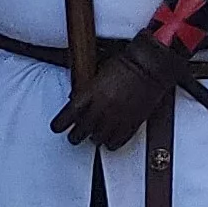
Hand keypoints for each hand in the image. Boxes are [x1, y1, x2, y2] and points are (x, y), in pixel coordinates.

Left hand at [51, 35, 185, 147]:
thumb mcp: (99, 73)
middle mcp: (101, 108)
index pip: (67, 117)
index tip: (57, 127)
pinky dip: (110, 143)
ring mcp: (116, 117)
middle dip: (75, 135)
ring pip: (96, 139)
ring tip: (94, 136)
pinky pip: (115, 142)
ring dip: (93, 138)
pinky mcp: (131, 123)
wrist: (150, 66)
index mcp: (90, 93)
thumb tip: (75, 99)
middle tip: (75, 135)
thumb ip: (86, 90)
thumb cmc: (127, 64)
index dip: (59, 125)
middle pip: (80, 132)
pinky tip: (109, 140)